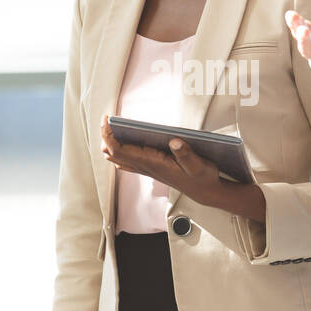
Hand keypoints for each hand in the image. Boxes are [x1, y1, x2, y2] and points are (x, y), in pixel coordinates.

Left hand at [100, 114, 220, 202]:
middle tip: (107, 119)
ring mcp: (146, 168)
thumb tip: (174, 141)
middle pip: (113, 153)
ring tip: (112, 125)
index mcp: (152, 163)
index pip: (120, 150)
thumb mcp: (199, 165)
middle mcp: (145, 166)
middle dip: (106, 136)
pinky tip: (122, 139)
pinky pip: (127, 160)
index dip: (109, 135)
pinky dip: (119, 148)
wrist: (205, 192)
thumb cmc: (202, 178)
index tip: (107, 119)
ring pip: (118, 157)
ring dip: (111, 142)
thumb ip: (187, 154)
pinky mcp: (150, 167)